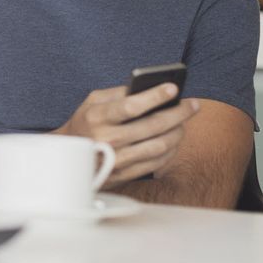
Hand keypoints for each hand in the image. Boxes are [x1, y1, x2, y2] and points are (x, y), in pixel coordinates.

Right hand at [55, 84, 199, 189]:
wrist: (69, 158)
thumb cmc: (85, 123)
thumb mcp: (93, 102)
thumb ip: (119, 93)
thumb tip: (151, 88)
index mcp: (97, 118)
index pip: (131, 106)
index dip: (155, 96)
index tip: (174, 88)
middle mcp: (107, 140)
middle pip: (153, 126)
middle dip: (178, 113)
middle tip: (192, 105)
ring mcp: (117, 160)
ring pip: (160, 145)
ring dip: (178, 132)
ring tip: (185, 121)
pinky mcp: (125, 175)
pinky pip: (157, 162)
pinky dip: (171, 149)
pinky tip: (175, 138)